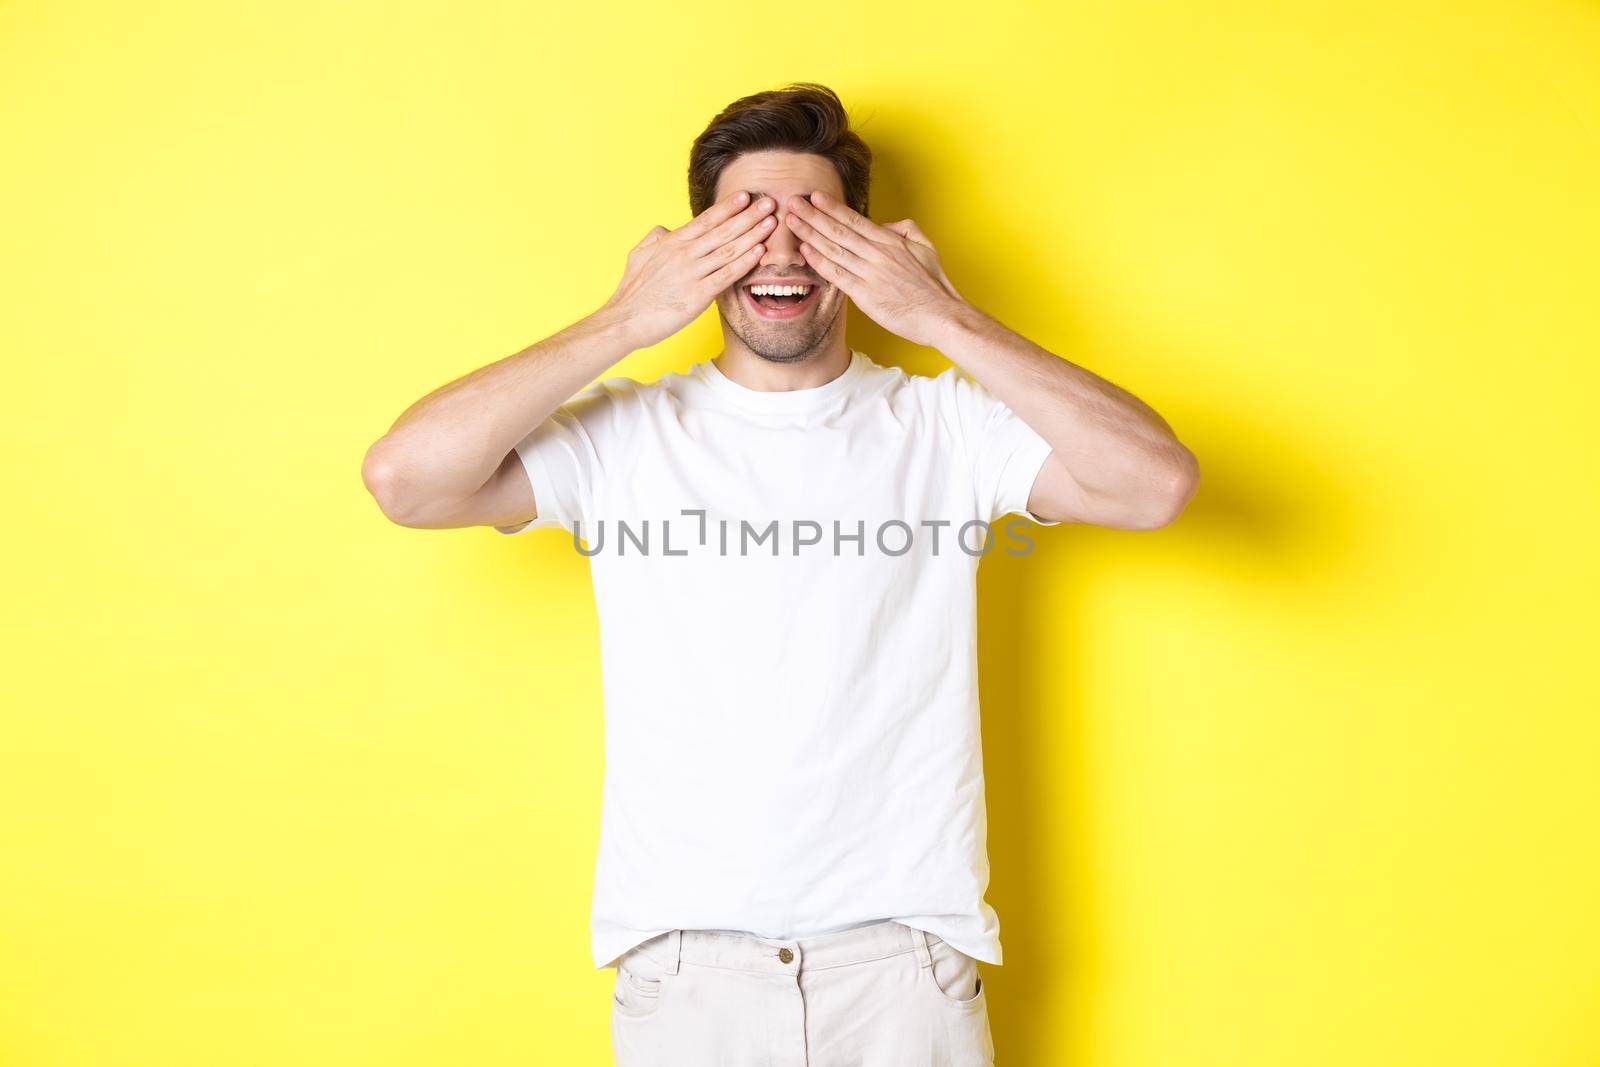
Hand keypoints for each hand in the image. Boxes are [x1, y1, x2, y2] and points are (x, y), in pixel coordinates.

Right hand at [601, 190, 777, 348]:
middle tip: (770, 203)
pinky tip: (759, 253)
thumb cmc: (632, 291)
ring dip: (753, 235)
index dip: (728, 207)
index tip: (746, 196)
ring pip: (728, 250)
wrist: (624, 320)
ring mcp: (691, 274)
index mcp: (672, 242)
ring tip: (771, 223)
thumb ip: (655, 238)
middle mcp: (684, 254)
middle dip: (749, 216)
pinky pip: (726, 276)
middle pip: (723, 230)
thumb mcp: (638, 255)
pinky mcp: (697, 296)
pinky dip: (744, 263)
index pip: (706, 220)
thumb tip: (667, 229)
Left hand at [783, 190, 967, 347]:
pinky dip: (819, 261)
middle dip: (812, 215)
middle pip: (838, 230)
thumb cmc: (934, 284)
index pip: (855, 220)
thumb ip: (905, 229)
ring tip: (791, 222)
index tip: (814, 196)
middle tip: (792, 202)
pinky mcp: (865, 295)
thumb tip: (885, 225)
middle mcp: (877, 254)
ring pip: (834, 249)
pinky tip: (805, 251)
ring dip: (810, 234)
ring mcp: (870, 274)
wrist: (941, 315)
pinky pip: (837, 274)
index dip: (832, 207)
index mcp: (890, 241)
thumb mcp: (926, 247)